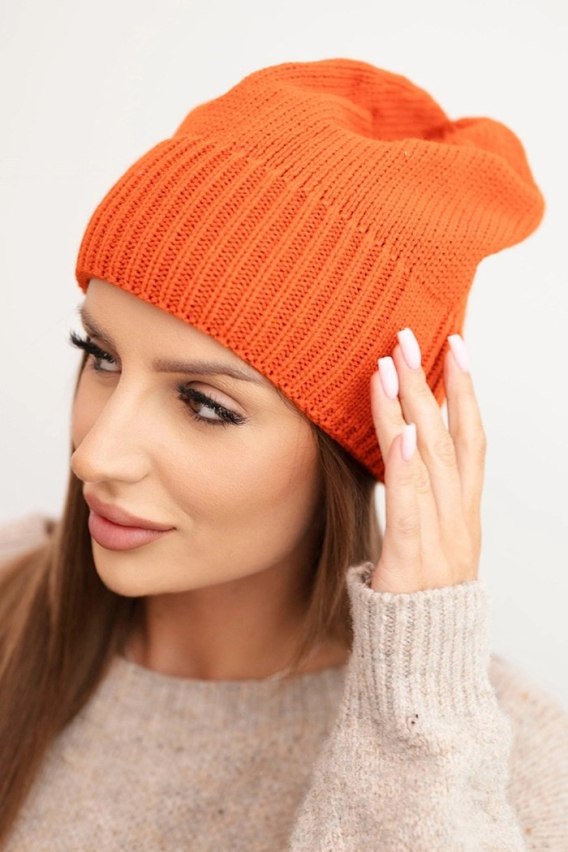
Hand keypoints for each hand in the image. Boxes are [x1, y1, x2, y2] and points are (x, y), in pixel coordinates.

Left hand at [370, 328, 484, 593]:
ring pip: (430, 462)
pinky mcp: (412, 564)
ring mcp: (442, 541)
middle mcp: (459, 520)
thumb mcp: (430, 544)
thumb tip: (402, 454)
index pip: (471, 439)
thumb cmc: (420, 601)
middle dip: (432, 383)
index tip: (455, 347)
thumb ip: (422, 501)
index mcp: (464, 513)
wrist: (423, 666)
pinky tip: (404, 432)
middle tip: (412, 337)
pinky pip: (413, 509)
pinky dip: (408, 468)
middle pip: (451, 438)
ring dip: (411, 409)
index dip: (465, 392)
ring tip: (391, 365)